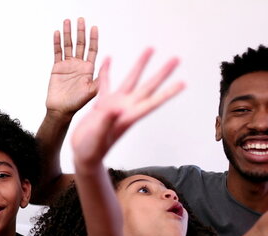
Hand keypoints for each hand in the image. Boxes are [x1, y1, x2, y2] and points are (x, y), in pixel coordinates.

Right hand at [46, 17, 98, 117]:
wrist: (61, 110)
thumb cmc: (77, 103)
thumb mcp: (93, 91)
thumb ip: (100, 77)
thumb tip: (108, 62)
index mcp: (89, 69)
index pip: (92, 49)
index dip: (93, 38)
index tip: (94, 28)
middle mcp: (79, 65)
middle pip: (80, 44)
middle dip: (80, 32)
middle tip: (80, 20)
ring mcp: (67, 65)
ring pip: (68, 46)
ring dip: (68, 33)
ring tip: (67, 21)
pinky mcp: (57, 68)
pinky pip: (57, 52)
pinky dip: (57, 43)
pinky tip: (57, 33)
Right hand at [71, 49, 184, 169]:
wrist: (83, 155)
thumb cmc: (92, 149)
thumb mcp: (98, 136)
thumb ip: (106, 121)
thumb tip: (114, 108)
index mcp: (128, 117)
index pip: (152, 102)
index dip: (167, 93)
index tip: (183, 83)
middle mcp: (125, 108)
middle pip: (148, 87)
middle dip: (162, 73)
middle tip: (176, 59)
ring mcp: (115, 105)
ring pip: (131, 80)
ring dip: (140, 65)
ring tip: (150, 48)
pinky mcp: (102, 104)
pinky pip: (106, 84)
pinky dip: (107, 72)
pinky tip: (108, 59)